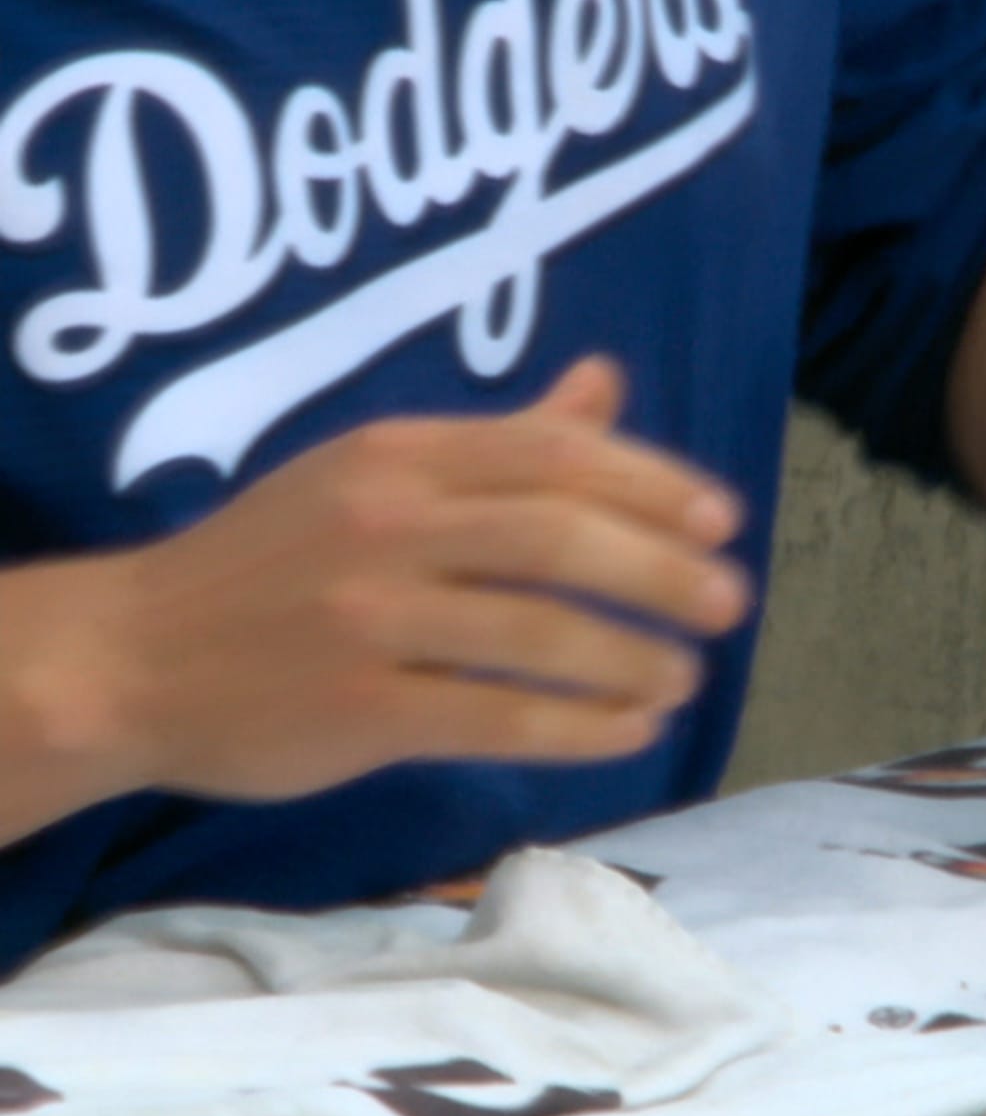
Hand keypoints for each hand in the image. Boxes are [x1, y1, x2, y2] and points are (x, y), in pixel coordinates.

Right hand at [48, 358, 754, 803]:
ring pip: (537, 635)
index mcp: (398, 454)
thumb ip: (500, 439)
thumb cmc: (272, 561)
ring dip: (631, 658)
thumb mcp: (372, 472)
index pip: (552, 453)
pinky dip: (579, 726)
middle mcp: (387, 525)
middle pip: (556, 538)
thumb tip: (606, 382)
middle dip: (660, 570)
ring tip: (685, 677)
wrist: (126, 657)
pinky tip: (631, 732)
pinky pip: (497, 719)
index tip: (720, 520)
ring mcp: (369, 619)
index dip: (652, 484)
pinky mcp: (358, 708)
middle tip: (728, 602)